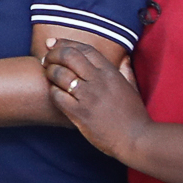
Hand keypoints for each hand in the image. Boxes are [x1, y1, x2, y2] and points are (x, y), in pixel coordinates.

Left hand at [42, 39, 147, 158]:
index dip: (66, 43)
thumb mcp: (133, 87)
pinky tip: (54, 92)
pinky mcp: (79, 113)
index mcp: (110, 72)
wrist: (136, 139)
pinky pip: (58, 96)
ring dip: (49, 71)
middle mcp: (98, 80)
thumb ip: (126, 71)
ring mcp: (88, 96)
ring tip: (47, 73)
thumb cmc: (134, 115)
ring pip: (60, 74)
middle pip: (69, 56)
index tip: (53, 44)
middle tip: (46, 59)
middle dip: (53, 54)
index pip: (84, 49)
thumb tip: (124, 58)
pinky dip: (52, 91)